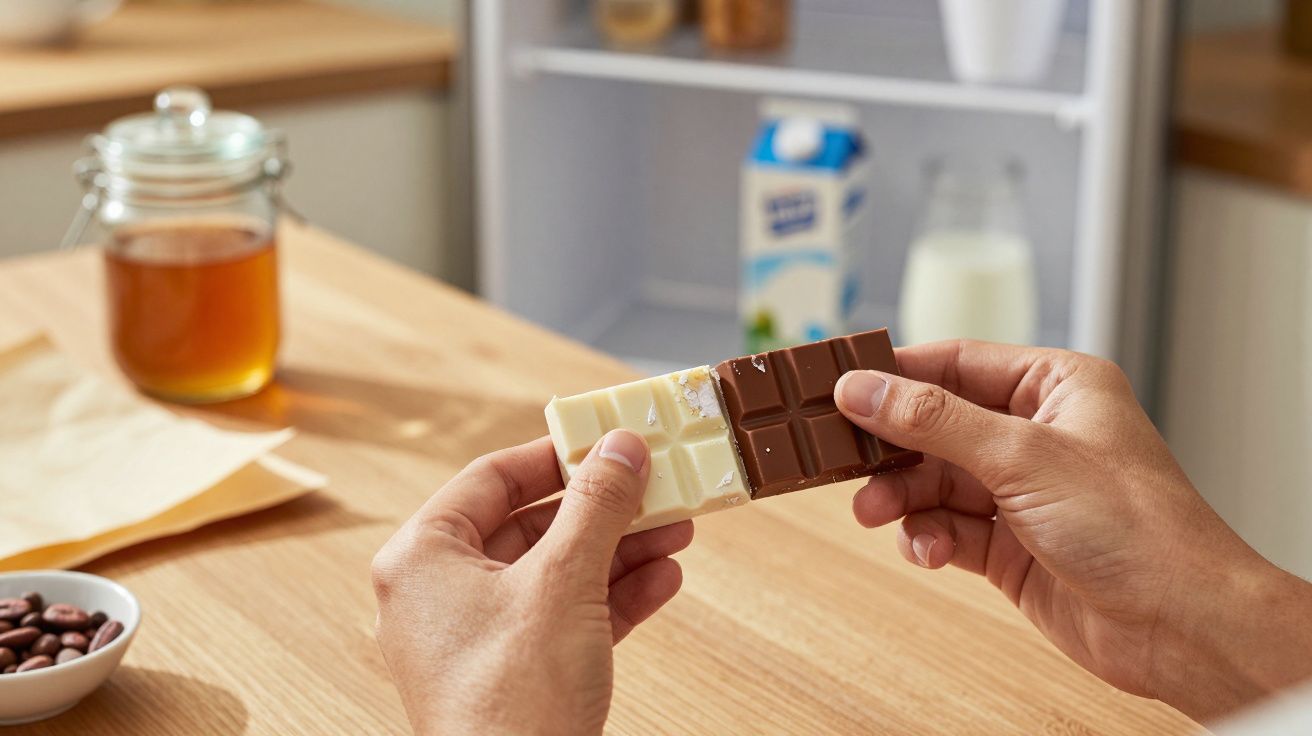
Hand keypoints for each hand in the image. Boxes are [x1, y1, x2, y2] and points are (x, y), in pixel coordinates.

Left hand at [371, 431, 690, 735]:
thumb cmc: (513, 699)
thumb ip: (597, 506)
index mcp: (422, 558)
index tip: (606, 441)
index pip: (490, 478)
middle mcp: (439, 594)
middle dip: (603, 509)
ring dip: (618, 550)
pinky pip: (562, 617)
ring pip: (554, 572)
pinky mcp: (509, 674)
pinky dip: (610, 598)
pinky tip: (662, 579)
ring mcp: (474, 638)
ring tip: (676, 528)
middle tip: (655, 484)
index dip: (555, 455)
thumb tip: (621, 446)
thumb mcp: (564, 582)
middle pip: (531, 525)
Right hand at [834, 340, 1311, 721]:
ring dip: (901, 497)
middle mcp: (1038, 434)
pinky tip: (926, 551)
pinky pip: (947, 529)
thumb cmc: (1135, 527)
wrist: (1180, 626)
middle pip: (935, 426)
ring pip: (935, 481)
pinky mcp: (1011, 546)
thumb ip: (933, 421)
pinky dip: (927, 538)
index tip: (838, 387)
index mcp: (1056, 387)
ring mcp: (1023, 492)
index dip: (895, 374)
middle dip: (891, 449)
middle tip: (843, 462)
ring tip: (875, 512)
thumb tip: (862, 389)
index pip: (956, 363)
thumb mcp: (1021, 456)